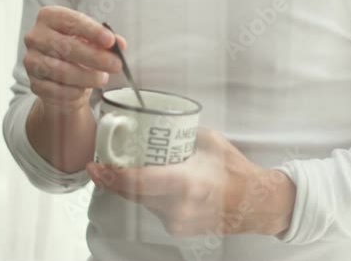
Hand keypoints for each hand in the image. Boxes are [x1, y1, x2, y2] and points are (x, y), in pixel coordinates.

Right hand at [22, 6, 125, 112]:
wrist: (61, 77)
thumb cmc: (77, 51)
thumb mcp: (92, 40)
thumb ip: (106, 40)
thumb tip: (119, 44)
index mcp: (49, 17)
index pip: (71, 21)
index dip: (92, 31)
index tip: (110, 41)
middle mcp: (35, 37)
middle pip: (66, 47)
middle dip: (95, 57)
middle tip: (115, 64)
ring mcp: (31, 60)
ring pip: (61, 71)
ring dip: (87, 77)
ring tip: (103, 78)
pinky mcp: (34, 83)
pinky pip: (55, 89)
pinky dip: (74, 91)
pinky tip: (84, 89)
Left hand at [86, 128, 295, 237]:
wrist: (254, 203)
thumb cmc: (235, 171)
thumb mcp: (208, 142)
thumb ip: (180, 134)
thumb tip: (157, 121)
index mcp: (185, 183)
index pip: (138, 183)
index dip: (111, 176)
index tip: (96, 165)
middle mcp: (178, 207)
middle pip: (132, 194)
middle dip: (113, 180)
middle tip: (99, 165)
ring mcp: (177, 221)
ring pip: (141, 202)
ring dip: (129, 187)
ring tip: (120, 170)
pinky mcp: (178, 228)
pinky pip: (153, 208)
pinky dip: (147, 195)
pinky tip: (147, 183)